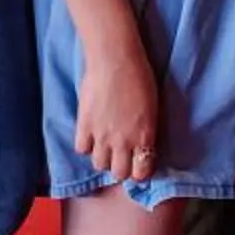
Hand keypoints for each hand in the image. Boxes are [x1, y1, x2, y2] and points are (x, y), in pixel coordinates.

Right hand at [71, 38, 161, 182]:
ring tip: (105, 145)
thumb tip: (142, 143)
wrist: (115, 60)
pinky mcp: (84, 126)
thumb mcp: (152, 107)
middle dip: (121, 168)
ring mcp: (102, 136)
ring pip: (99, 165)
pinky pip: (81, 149)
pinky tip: (90, 135)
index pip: (142, 172)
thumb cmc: (140, 76)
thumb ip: (145, 130)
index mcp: (144, 136)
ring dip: (103, 158)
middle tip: (121, 156)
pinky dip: (86, 145)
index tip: (138, 164)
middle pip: (119, 174)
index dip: (140, 171)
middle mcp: (124, 142)